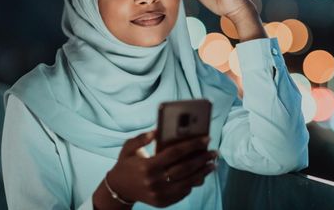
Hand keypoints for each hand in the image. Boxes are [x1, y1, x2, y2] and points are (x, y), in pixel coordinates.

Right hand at [94, 131, 216, 208]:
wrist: (118, 189)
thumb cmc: (126, 164)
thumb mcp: (128, 148)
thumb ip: (141, 138)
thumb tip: (157, 131)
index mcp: (148, 166)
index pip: (175, 153)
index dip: (193, 145)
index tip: (207, 139)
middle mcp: (155, 181)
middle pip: (185, 168)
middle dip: (202, 159)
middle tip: (215, 152)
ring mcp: (159, 194)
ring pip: (188, 182)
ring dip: (203, 173)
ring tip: (213, 164)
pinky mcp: (163, 202)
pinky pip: (183, 192)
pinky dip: (194, 183)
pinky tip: (202, 174)